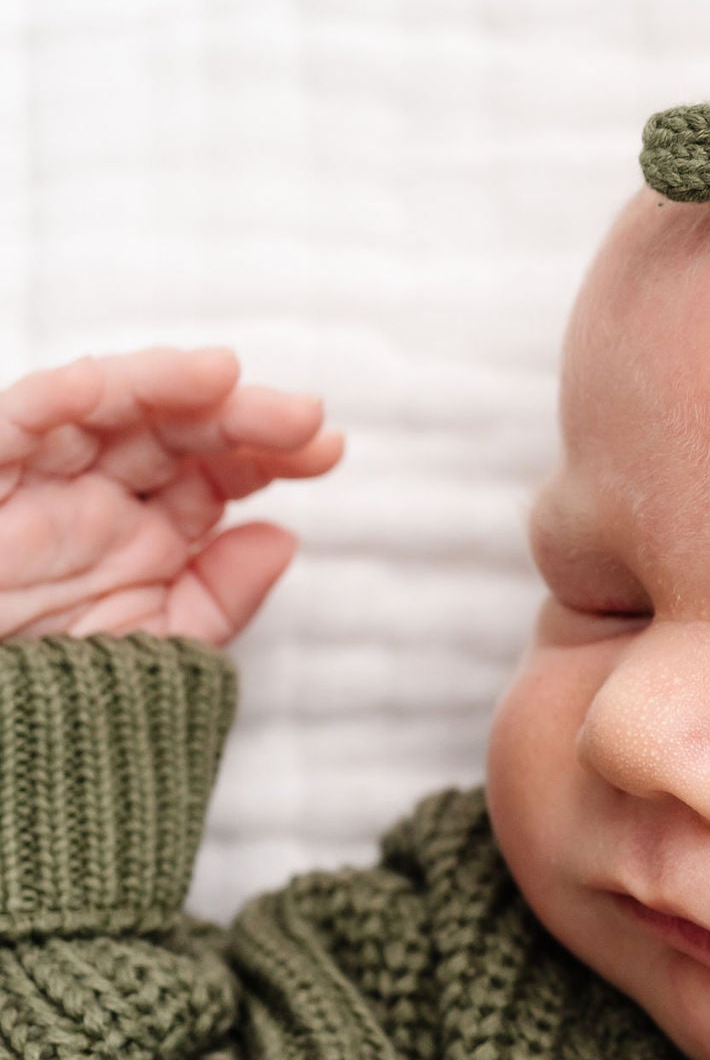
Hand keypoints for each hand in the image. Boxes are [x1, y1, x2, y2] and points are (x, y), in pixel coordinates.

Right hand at [0, 348, 342, 646]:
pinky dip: (51, 399)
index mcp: (150, 522)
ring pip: (105, 405)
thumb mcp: (157, 643)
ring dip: (161, 383)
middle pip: (176, 425)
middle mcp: (102, 488)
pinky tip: (93, 385)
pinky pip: (14, 424)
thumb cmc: (60, 684)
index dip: (271, 449)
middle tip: (301, 414)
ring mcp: (44, 477)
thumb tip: (283, 540)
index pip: (219, 465)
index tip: (327, 447)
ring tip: (221, 375)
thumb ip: (222, 596)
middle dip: (240, 414)